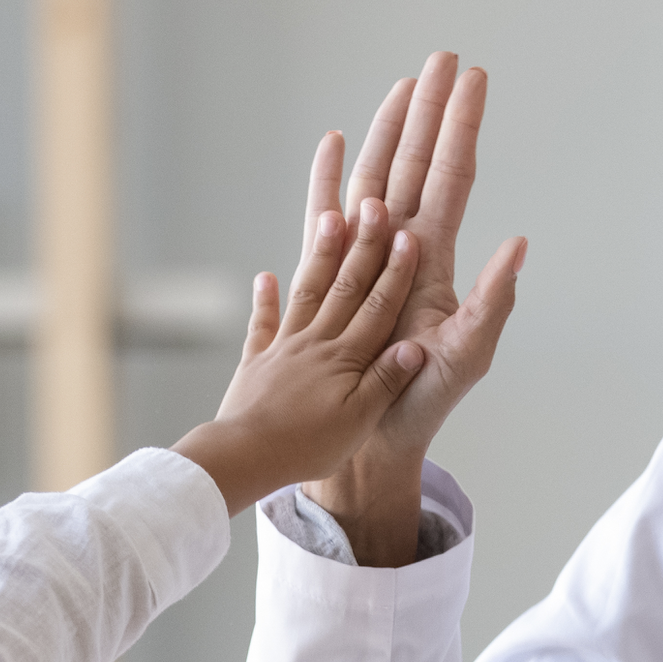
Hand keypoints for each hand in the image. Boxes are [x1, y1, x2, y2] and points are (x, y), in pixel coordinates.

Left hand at [172, 186, 426, 515]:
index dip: (396, 272)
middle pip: (345, 286)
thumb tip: (417, 344)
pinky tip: (265, 278)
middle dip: (364, 244)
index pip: (378, 307)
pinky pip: (262, 325)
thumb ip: (386, 380)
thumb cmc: (307, 446)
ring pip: (307, 292)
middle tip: (374, 205)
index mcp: (346, 358)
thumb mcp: (359, 420)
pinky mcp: (256, 363)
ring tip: (330, 216)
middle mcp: (316, 343)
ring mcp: (283, 348)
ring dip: (320, 255)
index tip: (409, 236)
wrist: (245, 456)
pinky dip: (265, 300)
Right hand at [301, 53, 525, 564]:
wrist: (370, 433)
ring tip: (401, 85)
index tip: (472, 78)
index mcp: (434, 257)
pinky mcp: (330, 273)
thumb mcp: (467, 354)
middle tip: (441, 59)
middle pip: (416, 162)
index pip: (451, 176)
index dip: (460, 127)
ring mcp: (364, 256)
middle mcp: (400, 247)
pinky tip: (334, 142)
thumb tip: (519, 245)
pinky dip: (327, 177)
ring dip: (387, 130)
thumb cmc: (421, 398)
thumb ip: (493, 301)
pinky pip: (324, 215)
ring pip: (375, 176)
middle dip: (429, 110)